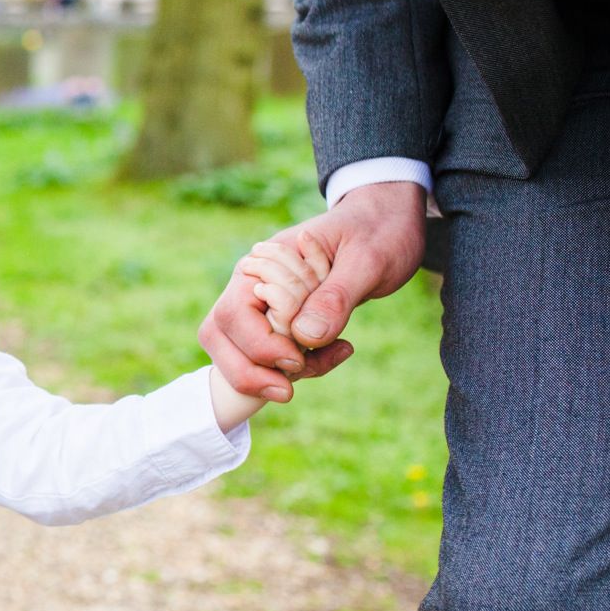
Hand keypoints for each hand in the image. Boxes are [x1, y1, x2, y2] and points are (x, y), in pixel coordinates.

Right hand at [199, 181, 427, 401]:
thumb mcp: (368, 260)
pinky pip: (269, 355)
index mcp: (264, 262)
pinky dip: (294, 368)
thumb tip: (304, 337)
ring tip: (317, 367)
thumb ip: (335, 296)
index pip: (234, 313)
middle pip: (219, 334)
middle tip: (290, 390)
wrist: (390, 221)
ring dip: (265, 375)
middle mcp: (253, 284)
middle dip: (249, 370)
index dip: (259, 345)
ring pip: (234, 350)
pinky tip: (339, 352)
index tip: (299, 359)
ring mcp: (263, 304)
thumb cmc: (379, 231)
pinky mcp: (280, 321)